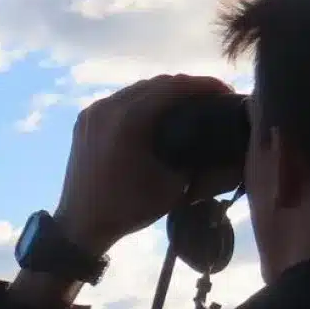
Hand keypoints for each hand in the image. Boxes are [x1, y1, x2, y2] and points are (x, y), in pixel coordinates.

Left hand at [52, 73, 238, 255]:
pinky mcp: (86, 119)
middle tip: (214, 97)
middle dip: (188, 87)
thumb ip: (197, 155)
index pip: (173, 88)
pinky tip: (162, 111)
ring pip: (137, 89)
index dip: (204, 86)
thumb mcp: (174, 184)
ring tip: (193, 102)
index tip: (228, 91)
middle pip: (156, 84)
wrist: (81, 224)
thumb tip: (220, 134)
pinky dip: (144, 101)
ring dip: (166, 92)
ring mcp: (93, 112)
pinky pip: (121, 100)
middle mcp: (107, 108)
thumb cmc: (130, 208)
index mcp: (127, 120)